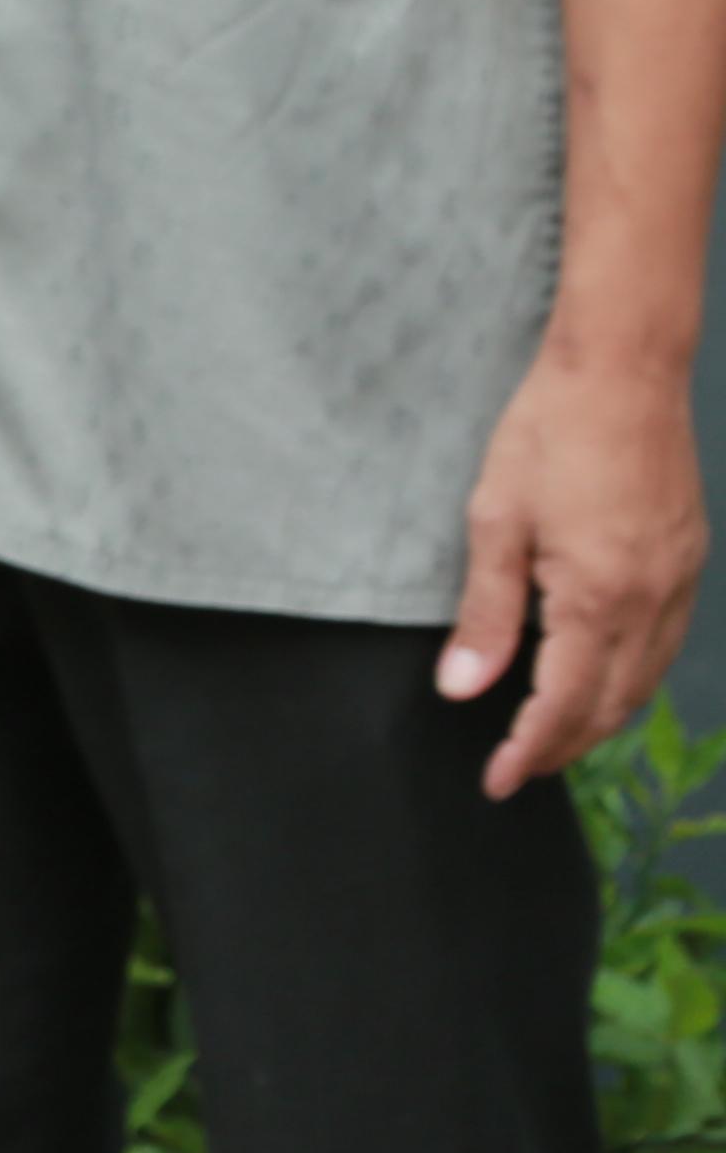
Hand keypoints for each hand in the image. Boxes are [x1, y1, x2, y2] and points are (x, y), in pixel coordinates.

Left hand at [445, 344, 706, 795]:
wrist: (623, 371)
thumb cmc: (547, 435)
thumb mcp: (494, 520)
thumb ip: (485, 613)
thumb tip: (463, 689)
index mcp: (597, 598)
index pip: (563, 704)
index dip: (528, 750)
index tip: (496, 781)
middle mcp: (651, 603)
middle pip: (611, 705)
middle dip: (565, 746)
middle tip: (518, 768)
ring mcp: (679, 583)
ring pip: (645, 681)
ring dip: (601, 717)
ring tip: (554, 737)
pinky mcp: (688, 560)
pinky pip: (664, 644)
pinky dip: (631, 677)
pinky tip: (603, 677)